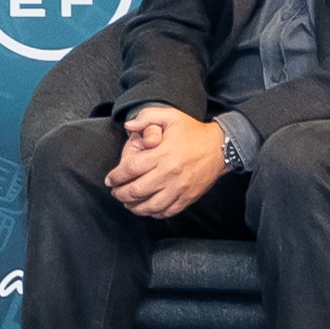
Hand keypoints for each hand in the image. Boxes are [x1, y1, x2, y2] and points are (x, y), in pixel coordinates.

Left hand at [105, 103, 227, 216]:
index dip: (116, 176)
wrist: (220, 147)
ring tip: (127, 203)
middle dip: (120, 194)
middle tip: (115, 192)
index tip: (109, 179)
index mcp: (162, 154)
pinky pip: (167, 211)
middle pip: (136, 190)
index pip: (130, 169)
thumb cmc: (192, 131)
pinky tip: (147, 209)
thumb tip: (128, 126)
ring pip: (150, 206)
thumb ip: (146, 117)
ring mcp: (179, 188)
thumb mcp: (170, 116)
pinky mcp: (188, 198)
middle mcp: (169, 174)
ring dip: (134, 207)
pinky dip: (154, 213)